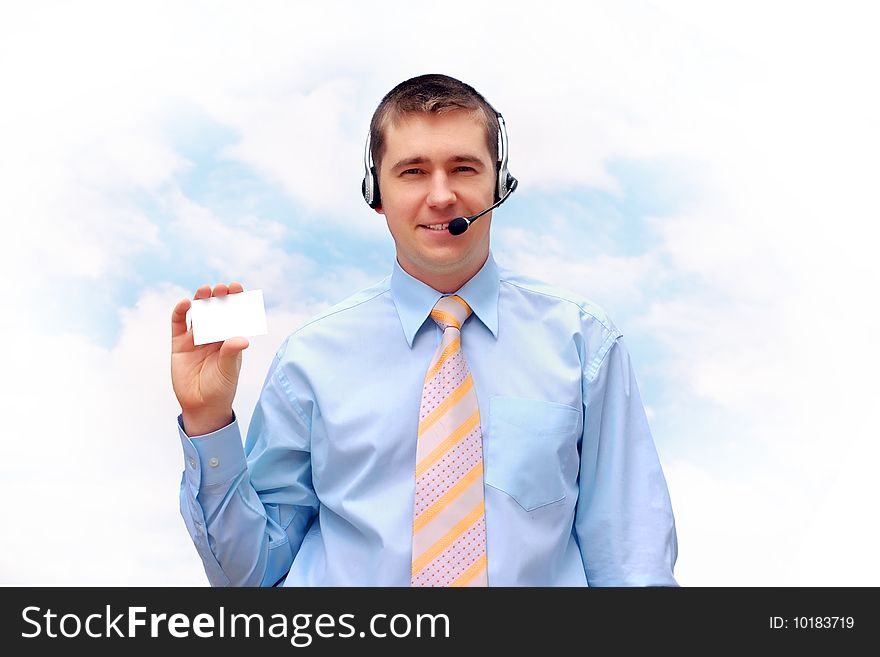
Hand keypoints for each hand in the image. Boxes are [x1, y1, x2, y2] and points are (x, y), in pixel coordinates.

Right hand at [171, 282, 248, 435]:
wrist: (201, 406)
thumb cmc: (221, 388)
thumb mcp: (228, 370)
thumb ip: (231, 353)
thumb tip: (242, 339)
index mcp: (230, 338)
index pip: (234, 314)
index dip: (236, 300)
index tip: (238, 288)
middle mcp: (213, 335)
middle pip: (216, 310)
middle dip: (219, 297)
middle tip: (222, 288)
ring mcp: (196, 338)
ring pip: (198, 314)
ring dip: (201, 300)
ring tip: (205, 290)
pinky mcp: (179, 344)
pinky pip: (178, 324)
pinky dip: (180, 312)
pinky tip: (185, 303)